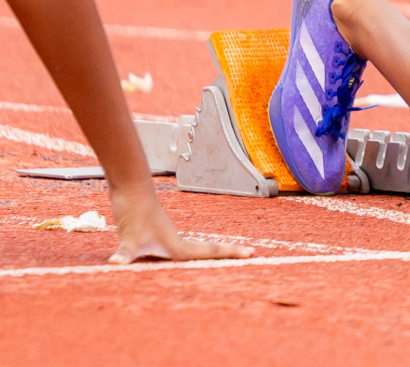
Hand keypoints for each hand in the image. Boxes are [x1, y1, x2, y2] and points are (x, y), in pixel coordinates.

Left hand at [108, 191, 252, 263]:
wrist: (130, 187)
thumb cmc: (133, 211)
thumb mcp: (128, 238)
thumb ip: (124, 253)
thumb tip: (114, 263)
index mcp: (175, 246)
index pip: (209, 252)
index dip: (230, 253)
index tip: (252, 253)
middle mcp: (175, 241)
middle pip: (207, 251)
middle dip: (226, 254)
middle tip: (248, 254)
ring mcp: (165, 237)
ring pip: (192, 250)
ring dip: (208, 255)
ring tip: (224, 257)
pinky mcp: (154, 234)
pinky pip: (175, 250)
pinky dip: (183, 255)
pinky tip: (173, 260)